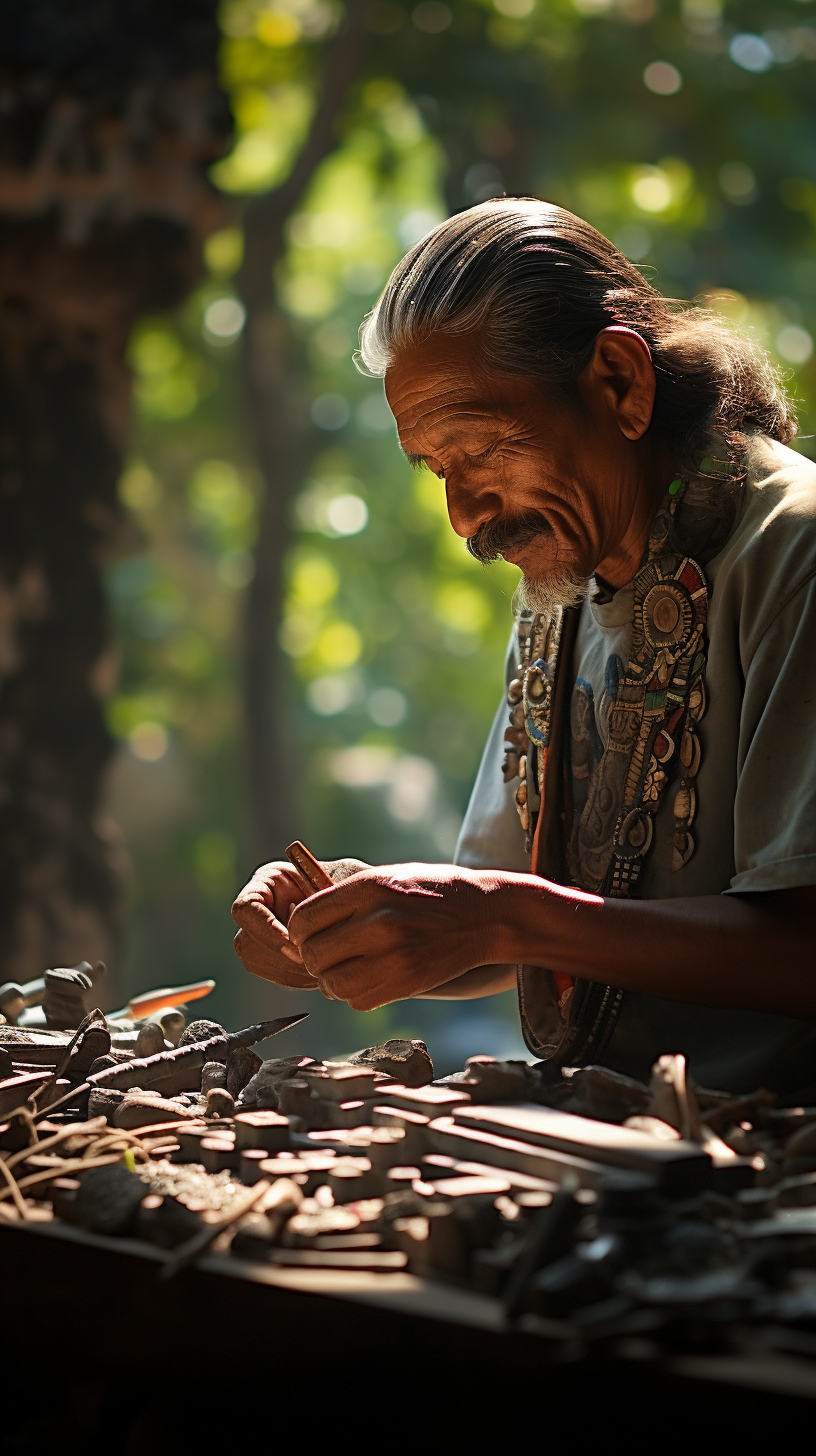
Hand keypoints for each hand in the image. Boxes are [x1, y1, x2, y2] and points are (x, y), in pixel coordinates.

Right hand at [231, 858, 367, 988]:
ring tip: (324, 965)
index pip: (246, 909)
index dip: (267, 929)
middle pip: (245, 942)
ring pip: (256, 962)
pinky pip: (274, 974)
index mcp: (268, 881)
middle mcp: (257, 908)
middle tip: (315, 962)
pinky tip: (323, 971)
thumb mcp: (345, 879)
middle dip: (280, 956)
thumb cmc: (352, 884)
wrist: (359, 903)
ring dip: (290, 969)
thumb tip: (309, 927)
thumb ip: (328, 896)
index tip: (298, 942)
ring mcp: (259, 934)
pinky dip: (298, 978)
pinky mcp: (270, 956)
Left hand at [287, 863, 510, 1010]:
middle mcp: (378, 921)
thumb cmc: (433, 892)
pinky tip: (368, 978)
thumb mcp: (387, 877)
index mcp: (369, 888)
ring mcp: (394, 955)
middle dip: (312, 957)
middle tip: (327, 954)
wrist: (486, 915)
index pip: (304, 919)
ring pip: (331, 983)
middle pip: (313, 954)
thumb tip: (300, 925)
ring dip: (331, 980)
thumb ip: (345, 899)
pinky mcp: (407, 982)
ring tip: (345, 968)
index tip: (307, 934)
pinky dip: (355, 994)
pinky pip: (357, 1000)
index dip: (297, 931)